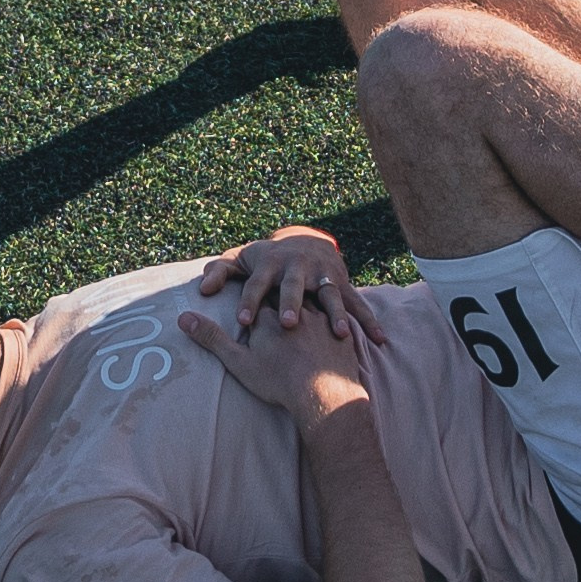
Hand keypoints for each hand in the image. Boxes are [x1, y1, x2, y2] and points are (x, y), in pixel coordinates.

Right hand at [179, 298, 371, 427]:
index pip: (258, 294)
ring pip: (312, 301)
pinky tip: (333, 323)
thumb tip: (184, 318)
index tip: (250, 288)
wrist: (323, 394)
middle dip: (280, 292)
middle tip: (277, 292)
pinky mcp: (339, 332)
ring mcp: (320, 319)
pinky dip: (332, 318)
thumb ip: (213, 338)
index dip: (253, 292)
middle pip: (284, 293)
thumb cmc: (277, 380)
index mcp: (268, 316)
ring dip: (307, 302)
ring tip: (305, 308)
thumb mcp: (239, 361)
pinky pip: (335, 318)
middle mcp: (295, 310)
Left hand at [197, 229, 387, 344]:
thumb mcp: (242, 260)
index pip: (256, 285)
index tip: (243, 323)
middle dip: (292, 304)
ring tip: (341, 333)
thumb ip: (220, 273)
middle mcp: (297, 269)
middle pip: (293, 287)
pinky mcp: (342, 283)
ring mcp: (322, 275)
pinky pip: (357, 304)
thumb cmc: (266, 260)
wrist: (307, 241)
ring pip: (330, 295)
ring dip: (336, 313)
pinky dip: (369, 321)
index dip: (250, 302)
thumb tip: (200, 290)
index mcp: (270, 265)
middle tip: (288, 324)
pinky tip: (380, 340)